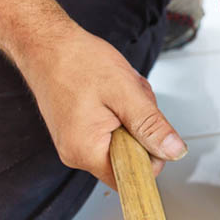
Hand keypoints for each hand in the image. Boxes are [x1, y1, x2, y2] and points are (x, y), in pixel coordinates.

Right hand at [21, 26, 185, 187]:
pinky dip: (121, 112)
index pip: (133, 177)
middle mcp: (77, 154)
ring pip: (125, 140)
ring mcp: (76, 143)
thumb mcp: (126, 93)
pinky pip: (112, 131)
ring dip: (132, 116)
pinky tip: (112, 94)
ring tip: (118, 91)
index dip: (151, 155)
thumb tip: (174, 151)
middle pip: (132, 157)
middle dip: (142, 127)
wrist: (44, 42)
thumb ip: (152, 126)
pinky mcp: (78, 131)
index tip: (151, 128)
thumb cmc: (76, 61)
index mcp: (87, 152)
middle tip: (131, 100)